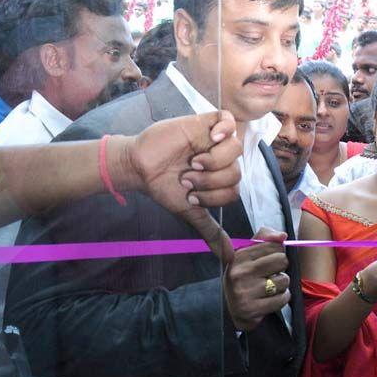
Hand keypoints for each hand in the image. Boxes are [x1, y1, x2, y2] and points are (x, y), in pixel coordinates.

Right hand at [115, 110, 242, 262]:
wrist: (139, 167)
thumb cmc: (165, 188)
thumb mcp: (190, 212)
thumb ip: (211, 232)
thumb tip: (229, 258)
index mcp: (222, 179)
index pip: (235, 189)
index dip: (214, 195)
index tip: (191, 194)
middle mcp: (222, 160)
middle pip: (236, 171)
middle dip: (210, 181)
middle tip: (186, 178)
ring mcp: (215, 140)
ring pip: (234, 148)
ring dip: (212, 160)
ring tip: (191, 162)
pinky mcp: (206, 122)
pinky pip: (228, 118)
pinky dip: (224, 129)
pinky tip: (211, 137)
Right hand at [224, 228, 290, 330]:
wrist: (235, 311)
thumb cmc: (246, 279)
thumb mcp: (249, 255)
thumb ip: (265, 238)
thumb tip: (282, 235)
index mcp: (238, 256)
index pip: (274, 245)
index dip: (277, 253)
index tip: (268, 261)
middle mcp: (239, 272)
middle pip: (281, 260)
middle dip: (280, 268)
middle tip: (270, 275)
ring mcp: (244, 292)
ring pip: (284, 280)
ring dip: (281, 285)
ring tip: (269, 288)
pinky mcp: (252, 309)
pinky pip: (283, 298)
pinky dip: (282, 299)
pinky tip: (271, 299)